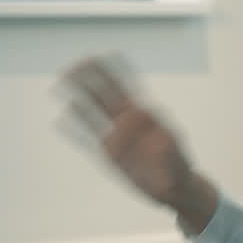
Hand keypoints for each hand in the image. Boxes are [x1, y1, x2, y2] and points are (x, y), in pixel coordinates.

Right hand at [58, 55, 216, 226]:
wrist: (176, 188)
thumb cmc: (180, 169)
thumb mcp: (175, 157)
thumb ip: (164, 148)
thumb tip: (155, 139)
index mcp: (147, 116)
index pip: (127, 89)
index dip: (116, 71)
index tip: (103, 55)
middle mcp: (130, 123)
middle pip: (107, 94)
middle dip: (93, 78)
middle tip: (76, 62)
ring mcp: (119, 137)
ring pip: (95, 111)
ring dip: (80, 96)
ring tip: (63, 80)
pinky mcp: (111, 154)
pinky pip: (89, 138)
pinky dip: (75, 128)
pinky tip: (62, 118)